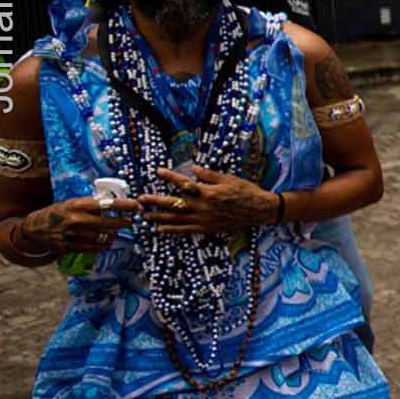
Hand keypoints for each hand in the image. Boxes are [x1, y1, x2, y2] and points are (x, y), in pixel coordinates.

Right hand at [17, 194, 138, 254]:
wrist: (35, 228)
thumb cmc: (58, 212)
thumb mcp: (72, 203)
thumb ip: (91, 205)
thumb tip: (115, 204)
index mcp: (77, 205)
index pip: (106, 204)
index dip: (124, 205)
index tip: (136, 205)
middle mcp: (76, 220)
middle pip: (108, 223)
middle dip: (123, 222)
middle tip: (131, 221)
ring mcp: (73, 235)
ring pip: (102, 237)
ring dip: (113, 235)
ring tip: (116, 231)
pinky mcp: (70, 247)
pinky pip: (93, 248)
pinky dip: (103, 245)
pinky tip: (106, 241)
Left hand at [142, 166, 277, 233]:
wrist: (259, 210)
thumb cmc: (246, 191)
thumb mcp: (229, 179)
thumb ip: (209, 175)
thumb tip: (192, 169)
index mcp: (208, 192)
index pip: (184, 183)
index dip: (170, 176)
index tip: (158, 171)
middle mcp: (203, 207)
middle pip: (174, 203)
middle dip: (155, 201)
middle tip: (140, 199)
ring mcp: (204, 219)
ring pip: (176, 219)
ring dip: (158, 217)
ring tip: (144, 215)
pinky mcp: (207, 228)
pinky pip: (185, 230)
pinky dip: (171, 230)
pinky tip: (159, 229)